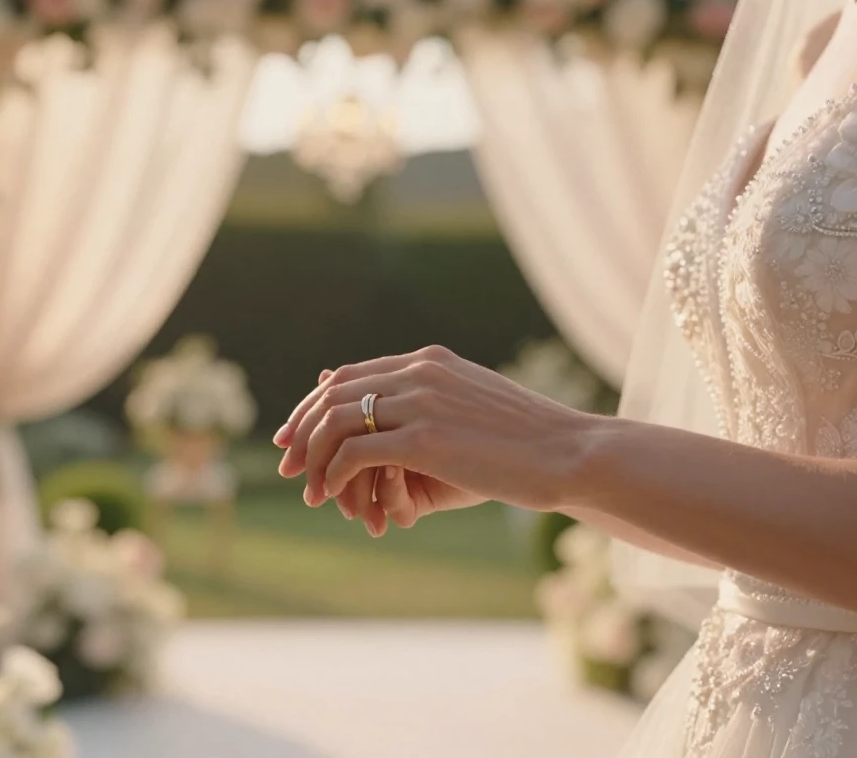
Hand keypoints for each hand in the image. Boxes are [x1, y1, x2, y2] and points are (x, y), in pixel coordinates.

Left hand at [273, 345, 597, 532]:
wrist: (570, 452)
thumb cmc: (531, 441)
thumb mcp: (476, 407)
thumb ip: (435, 402)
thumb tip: (408, 417)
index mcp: (431, 361)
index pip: (351, 374)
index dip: (314, 403)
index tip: (295, 434)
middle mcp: (421, 372)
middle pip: (333, 393)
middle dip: (302, 429)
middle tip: (286, 463)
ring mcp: (422, 401)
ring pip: (338, 420)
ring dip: (314, 457)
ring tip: (310, 489)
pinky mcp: (425, 438)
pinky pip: (355, 451)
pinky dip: (334, 474)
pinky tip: (332, 495)